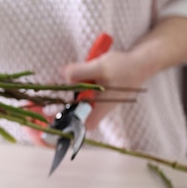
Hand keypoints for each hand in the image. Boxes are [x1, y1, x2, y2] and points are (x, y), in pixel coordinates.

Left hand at [63, 16, 186, 128]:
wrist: (140, 63)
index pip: (85, 124)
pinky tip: (66, 75)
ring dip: (65, 92)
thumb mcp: (100, 67)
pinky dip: (71, 85)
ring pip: (76, 100)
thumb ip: (80, 72)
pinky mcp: (95, 92)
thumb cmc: (124, 67)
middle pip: (76, 112)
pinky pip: (79, 91)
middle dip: (60, 104)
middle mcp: (99, 106)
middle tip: (47, 98)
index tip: (53, 114)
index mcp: (102, 107)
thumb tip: (62, 76)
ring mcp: (97, 99)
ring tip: (52, 85)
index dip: (70, 123)